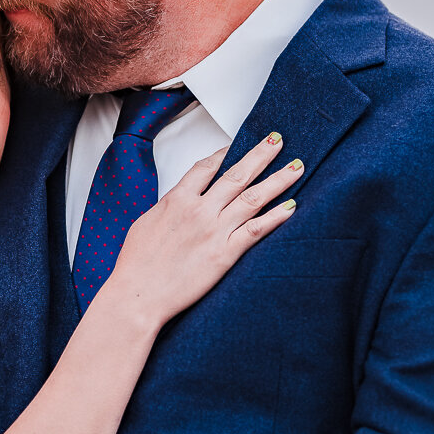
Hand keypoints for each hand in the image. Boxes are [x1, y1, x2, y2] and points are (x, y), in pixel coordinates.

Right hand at [108, 132, 302, 325]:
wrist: (138, 294)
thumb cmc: (136, 263)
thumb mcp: (145, 222)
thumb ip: (168, 207)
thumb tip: (180, 200)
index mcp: (177, 200)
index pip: (207, 167)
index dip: (225, 153)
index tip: (238, 146)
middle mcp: (199, 211)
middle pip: (237, 175)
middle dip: (261, 154)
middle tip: (278, 140)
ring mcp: (214, 231)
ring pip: (253, 198)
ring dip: (278, 180)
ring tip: (296, 167)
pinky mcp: (224, 254)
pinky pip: (256, 230)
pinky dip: (275, 217)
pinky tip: (291, 207)